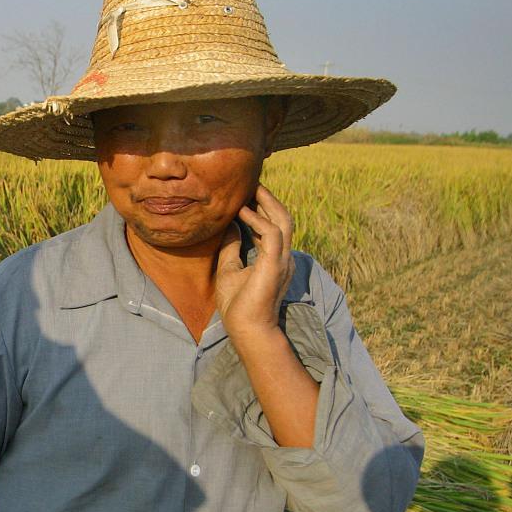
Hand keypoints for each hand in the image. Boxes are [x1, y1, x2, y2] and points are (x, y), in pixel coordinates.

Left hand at [214, 183, 295, 338]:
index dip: (263, 208)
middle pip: (283, 218)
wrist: (246, 329)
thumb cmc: (238, 305)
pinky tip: (243, 212)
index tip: (248, 193)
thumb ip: (231, 247)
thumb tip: (229, 226)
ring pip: (283, 221)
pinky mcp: (275, 264)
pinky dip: (259, 220)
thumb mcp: (229, 269)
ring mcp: (281, 259)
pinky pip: (272, 234)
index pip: (274, 225)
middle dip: (269, 199)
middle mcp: (282, 256)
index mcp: (274, 258)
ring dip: (268, 203)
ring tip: (252, 189)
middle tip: (253, 183)